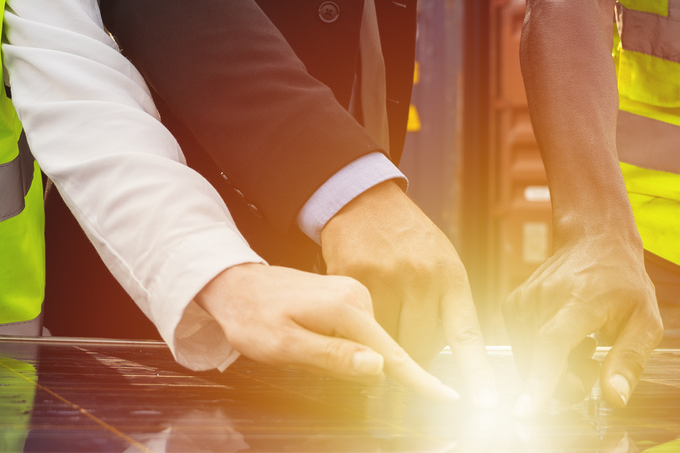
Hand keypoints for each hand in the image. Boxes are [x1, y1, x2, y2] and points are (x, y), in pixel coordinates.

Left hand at [195, 262, 457, 399]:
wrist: (231, 282)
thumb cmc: (251, 315)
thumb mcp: (284, 344)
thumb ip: (332, 355)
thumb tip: (377, 367)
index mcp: (347, 307)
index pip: (392, 351)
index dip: (420, 379)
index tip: (448, 396)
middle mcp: (357, 295)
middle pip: (383, 348)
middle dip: (371, 371)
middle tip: (309, 362)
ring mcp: (352, 293)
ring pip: (371, 340)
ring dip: (355, 358)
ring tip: (303, 347)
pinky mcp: (344, 295)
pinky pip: (361, 330)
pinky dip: (352, 346)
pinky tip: (319, 344)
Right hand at [319, 181, 493, 404]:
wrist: (367, 200)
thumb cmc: (408, 235)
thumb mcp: (441, 260)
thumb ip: (446, 303)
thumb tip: (446, 356)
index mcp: (450, 276)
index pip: (466, 335)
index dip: (476, 374)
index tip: (485, 403)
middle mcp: (421, 278)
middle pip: (418, 349)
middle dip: (414, 356)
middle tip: (406, 341)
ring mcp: (386, 278)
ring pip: (387, 343)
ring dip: (385, 343)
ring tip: (384, 317)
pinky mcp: (353, 279)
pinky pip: (358, 326)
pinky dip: (360, 328)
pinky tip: (362, 310)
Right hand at [504, 223, 661, 410]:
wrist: (594, 241)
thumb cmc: (624, 282)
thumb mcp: (645, 320)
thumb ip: (630, 360)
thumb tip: (614, 398)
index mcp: (579, 301)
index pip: (552, 343)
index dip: (541, 379)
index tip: (525, 411)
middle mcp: (543, 299)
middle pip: (542, 366)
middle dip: (568, 382)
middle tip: (594, 362)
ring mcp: (523, 301)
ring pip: (530, 364)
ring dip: (557, 369)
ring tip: (582, 343)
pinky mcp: (512, 306)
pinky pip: (523, 352)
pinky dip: (543, 356)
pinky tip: (565, 337)